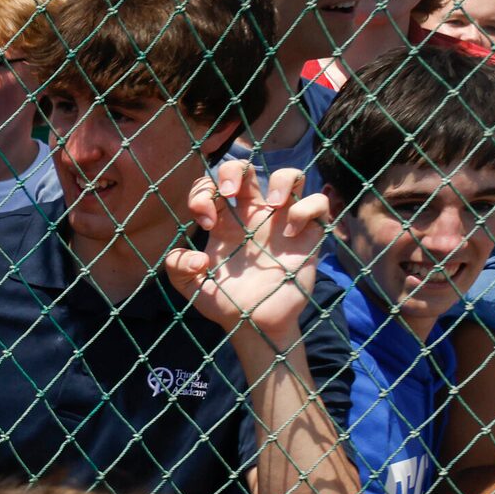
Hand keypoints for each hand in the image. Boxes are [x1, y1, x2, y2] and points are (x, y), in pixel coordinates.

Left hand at [168, 160, 327, 349]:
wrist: (254, 324)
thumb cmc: (224, 303)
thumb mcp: (190, 288)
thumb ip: (176, 268)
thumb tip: (194, 255)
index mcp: (224, 223)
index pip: (211, 186)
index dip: (203, 193)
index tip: (204, 221)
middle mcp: (253, 217)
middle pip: (246, 169)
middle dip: (234, 169)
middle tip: (229, 194)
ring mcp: (282, 223)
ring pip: (290, 176)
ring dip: (280, 180)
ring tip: (270, 205)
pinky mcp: (308, 235)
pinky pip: (317, 203)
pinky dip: (305, 209)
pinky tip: (289, 234)